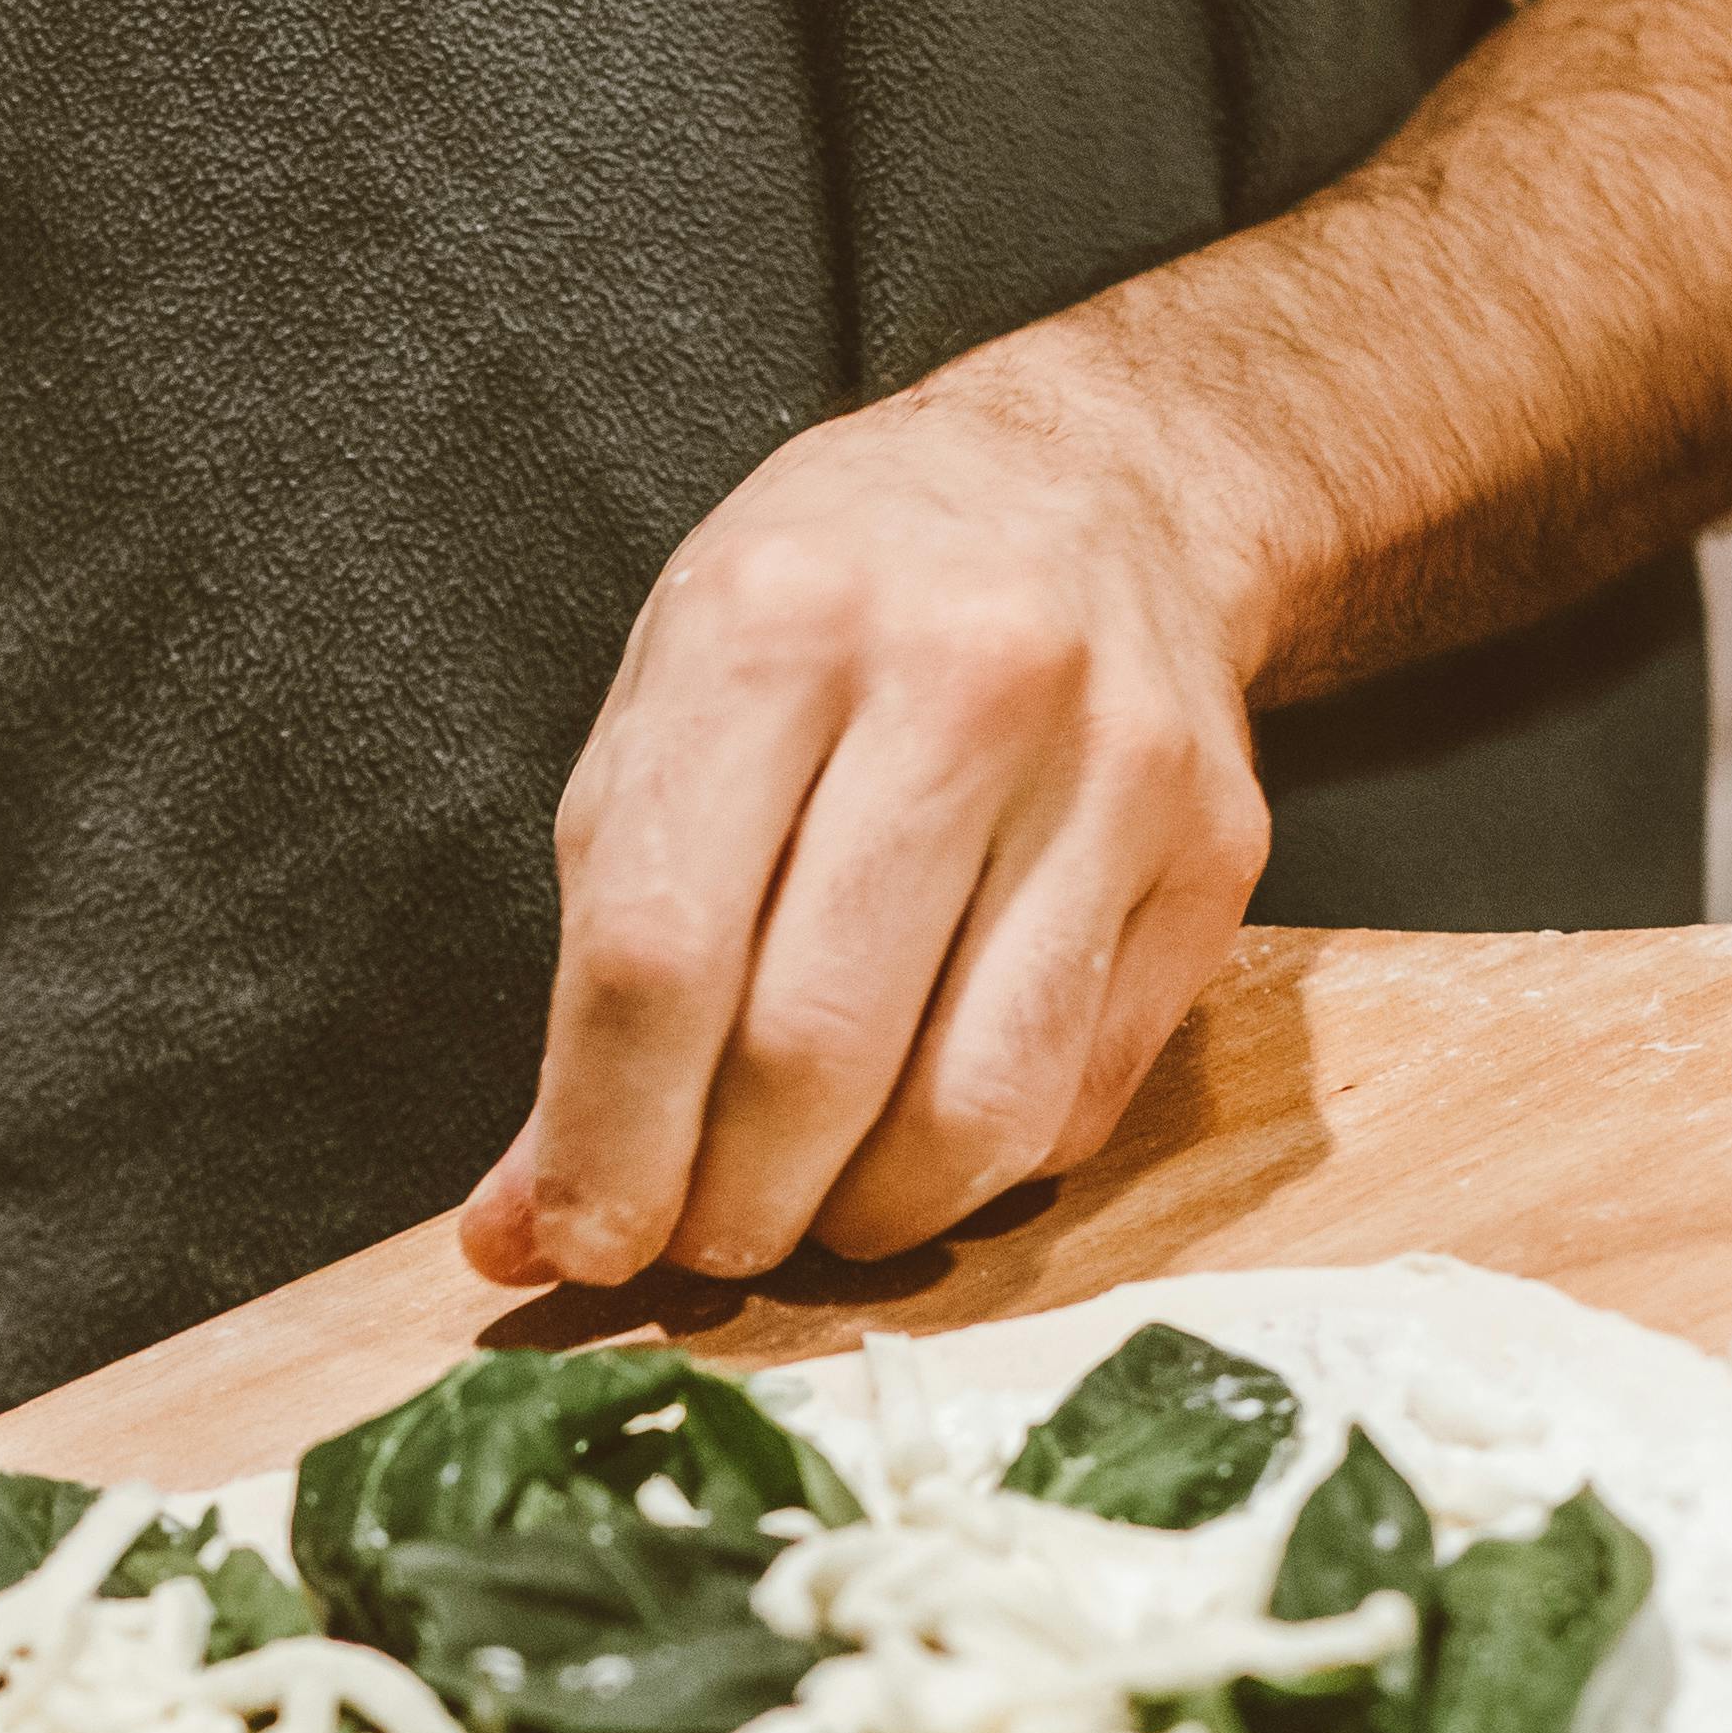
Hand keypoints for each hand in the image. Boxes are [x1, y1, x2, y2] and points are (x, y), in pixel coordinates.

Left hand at [461, 355, 1281, 1287]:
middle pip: (813, 1047)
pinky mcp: (1215, 855)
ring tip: (802, 1214)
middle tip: (692, 1244)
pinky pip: (1076, 1098)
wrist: (1093, 488)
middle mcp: (962, 683)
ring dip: (859, 1219)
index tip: (580, 1238)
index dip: (607, 1138)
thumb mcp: (670, 722)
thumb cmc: (836, 612)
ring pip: (970, 1107)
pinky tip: (916, 1139)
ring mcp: (1112, 770)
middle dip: (729, 1205)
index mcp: (777, 625)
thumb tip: (516, 1226)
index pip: (659, 950)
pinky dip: (974, 1172)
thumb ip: (596, 966)